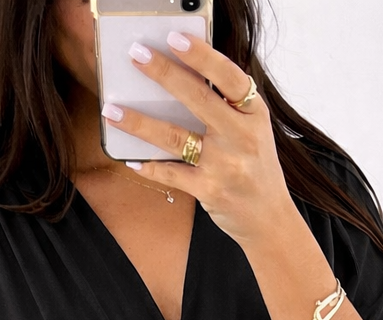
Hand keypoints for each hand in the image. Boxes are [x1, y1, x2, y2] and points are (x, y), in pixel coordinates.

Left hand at [108, 33, 297, 246]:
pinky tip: (131, 159)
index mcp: (253, 114)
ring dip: (139, 122)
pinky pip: (171, 173)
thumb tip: (183, 78)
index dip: (201, 55)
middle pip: (196, 98)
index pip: (229, 77)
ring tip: (113, 110)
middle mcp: (240, 136)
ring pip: (174, 136)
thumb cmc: (256, 169)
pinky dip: (149, 166)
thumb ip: (228, 107)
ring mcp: (224, 164)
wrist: (269, 218)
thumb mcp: (253, 131)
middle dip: (162, 73)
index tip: (175, 38)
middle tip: (136, 56)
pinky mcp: (209, 189)